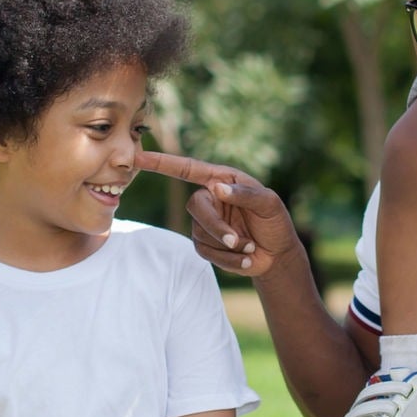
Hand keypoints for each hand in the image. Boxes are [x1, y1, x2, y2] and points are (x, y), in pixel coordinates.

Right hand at [138, 150, 302, 277]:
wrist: (277, 255)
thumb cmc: (276, 222)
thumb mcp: (270, 204)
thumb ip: (246, 194)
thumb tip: (217, 188)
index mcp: (222, 180)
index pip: (187, 169)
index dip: (162, 163)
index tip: (139, 157)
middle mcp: (210, 198)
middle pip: (195, 206)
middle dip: (216, 226)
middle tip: (237, 240)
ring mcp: (205, 223)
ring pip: (199, 233)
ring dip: (227, 245)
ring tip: (249, 247)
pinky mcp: (205, 245)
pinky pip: (205, 252)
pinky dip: (228, 259)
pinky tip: (246, 259)